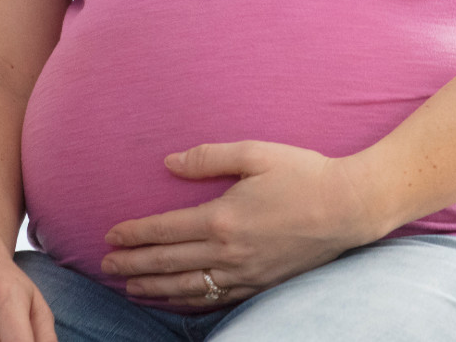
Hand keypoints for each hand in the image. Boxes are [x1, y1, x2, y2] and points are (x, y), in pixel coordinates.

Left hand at [99, 141, 382, 306]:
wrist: (350, 207)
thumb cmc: (304, 174)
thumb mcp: (255, 153)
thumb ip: (207, 157)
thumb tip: (167, 163)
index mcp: (222, 217)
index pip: (164, 230)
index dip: (134, 234)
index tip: (110, 235)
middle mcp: (229, 251)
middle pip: (168, 263)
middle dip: (133, 265)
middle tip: (105, 266)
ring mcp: (245, 273)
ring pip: (188, 287)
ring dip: (154, 288)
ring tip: (129, 287)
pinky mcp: (261, 284)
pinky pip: (216, 299)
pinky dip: (188, 302)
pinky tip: (174, 300)